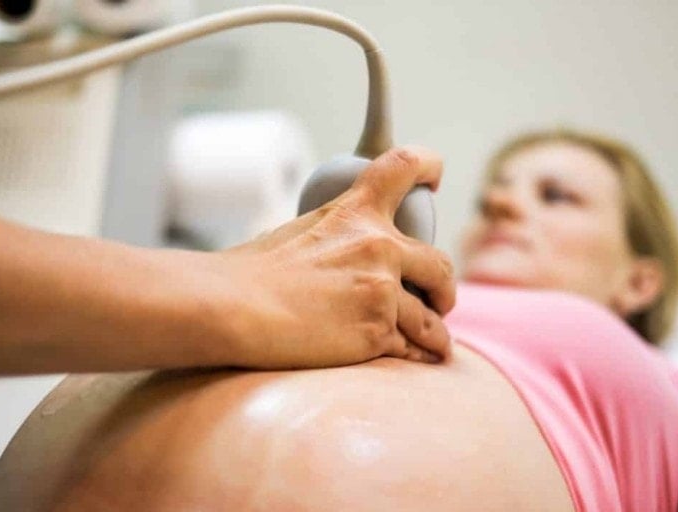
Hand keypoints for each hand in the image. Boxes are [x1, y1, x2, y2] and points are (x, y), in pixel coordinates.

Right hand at [184, 146, 455, 368]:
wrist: (233, 307)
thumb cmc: (251, 275)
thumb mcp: (299, 234)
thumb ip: (336, 241)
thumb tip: (343, 262)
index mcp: (355, 212)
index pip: (404, 166)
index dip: (428, 165)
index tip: (436, 177)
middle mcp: (378, 246)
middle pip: (441, 265)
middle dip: (445, 288)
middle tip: (440, 301)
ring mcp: (381, 290)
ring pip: (431, 318)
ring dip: (435, 333)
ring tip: (434, 344)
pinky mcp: (377, 331)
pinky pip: (413, 348)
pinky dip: (416, 356)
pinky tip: (417, 359)